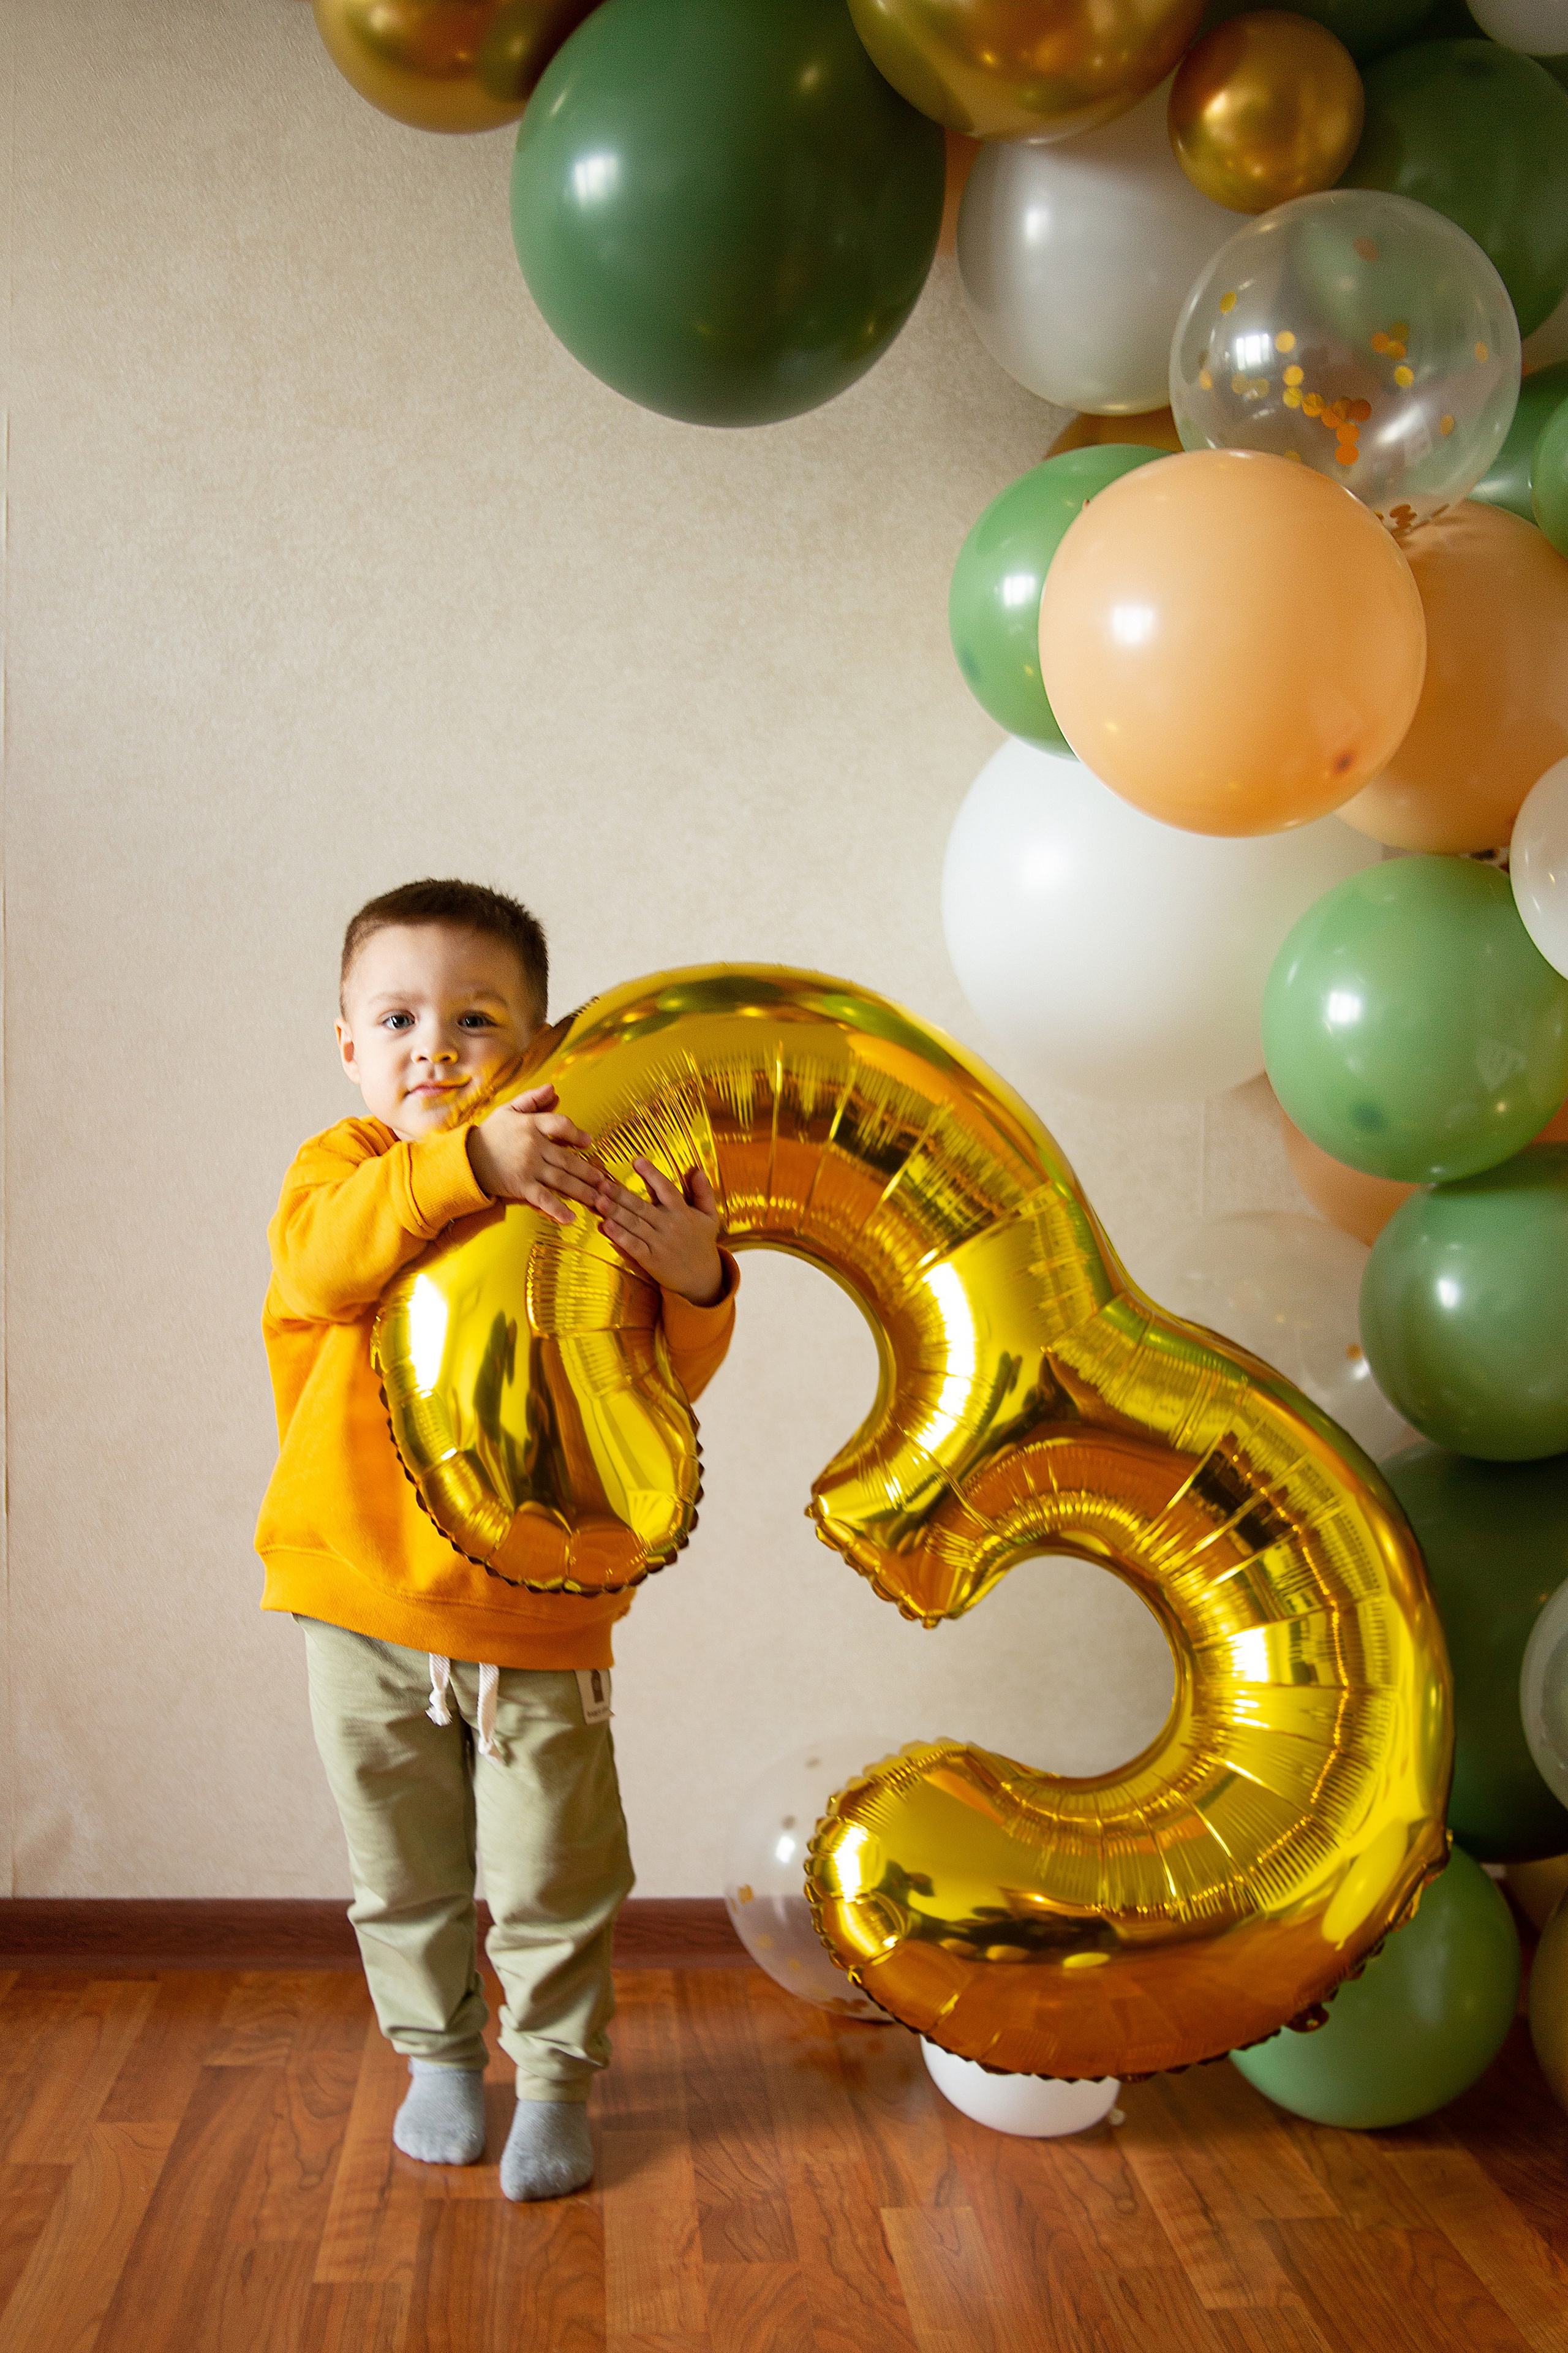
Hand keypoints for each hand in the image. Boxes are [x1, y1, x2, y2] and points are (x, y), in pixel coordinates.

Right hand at [465, 1085, 600, 1225]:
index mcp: (530, 1125)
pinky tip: (571, 1217)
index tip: (589, 1142)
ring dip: (582, 1191)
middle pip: (567, 1159)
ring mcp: (527, 1168)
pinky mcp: (520, 1187)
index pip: (560, 1125)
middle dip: (589, 1172)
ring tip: (599, 1199)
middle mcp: (532, 1147)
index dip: (577, 1133)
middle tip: (606, 1182)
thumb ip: (533, 1100)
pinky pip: (543, 1199)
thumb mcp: (509, 1110)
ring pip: (561, 1180)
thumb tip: (554, 1089)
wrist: (465, 1158)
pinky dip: (557, 1209)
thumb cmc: (490, 1134)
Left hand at [594, 1159, 725, 1304]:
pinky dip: (620, 1236)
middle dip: (621, 1195)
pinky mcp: (651, 1260)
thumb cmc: (702, 1243)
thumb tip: (698, 1170)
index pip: (666, 1189)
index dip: (652, 1174)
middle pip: (642, 1207)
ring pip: (634, 1224)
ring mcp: (660, 1243)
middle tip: (602, 1183)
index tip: (637, 1161)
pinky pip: (633, 1246)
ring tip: (598, 1200)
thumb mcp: (710, 1217)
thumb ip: (704, 1193)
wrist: (701, 1279)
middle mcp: (670, 1225)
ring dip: (615, 1212)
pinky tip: (606, 1226)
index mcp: (683, 1212)